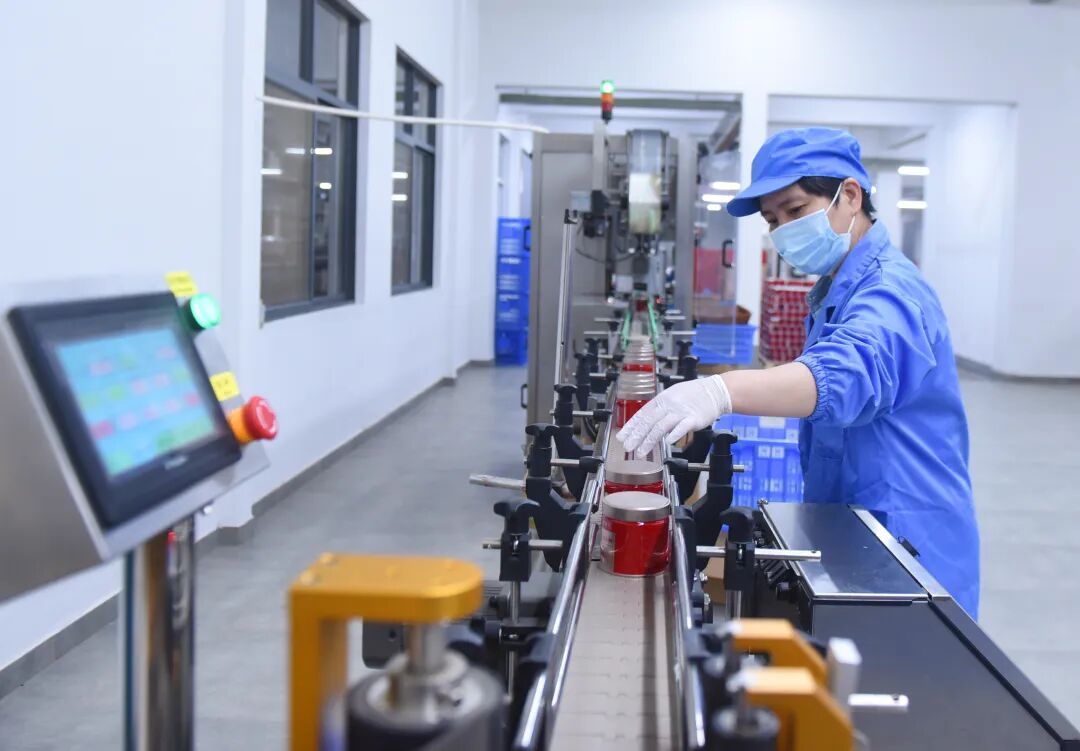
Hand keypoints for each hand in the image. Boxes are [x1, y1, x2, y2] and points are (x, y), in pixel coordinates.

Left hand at [616, 375, 731, 456]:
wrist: (714, 391)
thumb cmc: (693, 395)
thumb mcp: (671, 396)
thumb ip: (659, 410)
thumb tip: (645, 424)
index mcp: (661, 400)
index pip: (642, 414)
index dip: (631, 427)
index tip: (621, 437)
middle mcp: (668, 405)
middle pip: (649, 421)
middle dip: (636, 436)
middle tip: (627, 447)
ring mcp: (681, 412)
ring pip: (661, 426)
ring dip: (649, 440)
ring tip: (641, 452)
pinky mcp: (694, 418)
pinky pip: (682, 427)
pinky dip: (674, 434)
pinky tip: (667, 442)